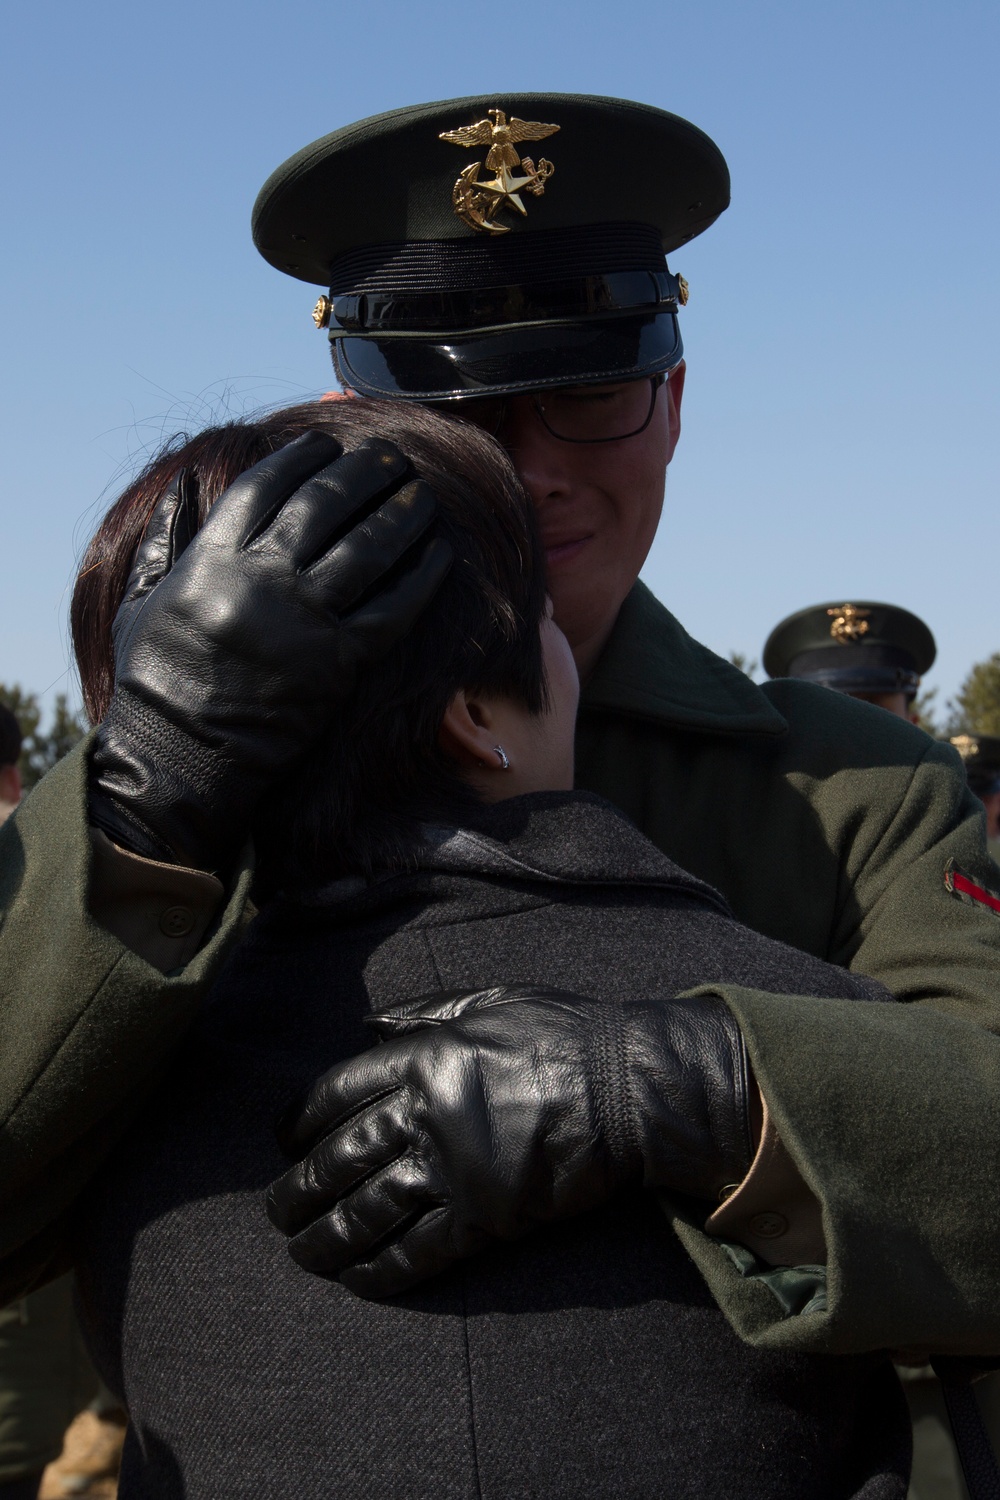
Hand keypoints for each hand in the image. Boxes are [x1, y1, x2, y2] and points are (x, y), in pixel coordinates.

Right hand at [89, 431, 450, 868]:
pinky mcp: (339, 663)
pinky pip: (393, 608)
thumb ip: (163, 541)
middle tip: (389, 456)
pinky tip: (438, 554)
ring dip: (401, 515)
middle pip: (327, 505)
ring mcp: (304, 620)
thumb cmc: (155, 682)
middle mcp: (263, 580)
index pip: (266, 485)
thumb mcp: (140, 601)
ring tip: (420, 494)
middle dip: (363, 472)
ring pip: (369, 549)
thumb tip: (181, 486)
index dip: (302, 457)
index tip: (325, 443)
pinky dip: (420, 577)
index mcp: (212, 559)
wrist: (182, 758)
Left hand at [266, 985, 750, 1297]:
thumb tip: (368, 1024)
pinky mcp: (485, 1219)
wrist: (628, 1091)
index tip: (284, 1142)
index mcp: (422, 1057)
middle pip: (337, 1160)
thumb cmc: (563, 1034)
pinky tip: (357, 1281)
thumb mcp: (489, 999)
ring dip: (325, 1240)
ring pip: (366, 1213)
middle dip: (297, 1192)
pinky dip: (380, 1272)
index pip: (333, 1094)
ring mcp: (454, 1170)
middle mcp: (425, 1115)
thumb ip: (424, 1011)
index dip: (297, 1122)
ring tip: (303, 1254)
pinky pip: (418, 1252)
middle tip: (279, 1213)